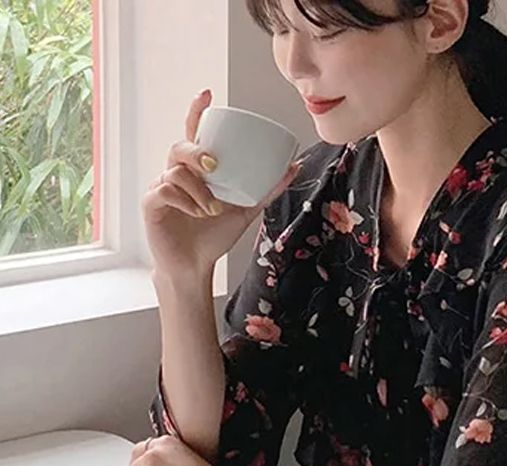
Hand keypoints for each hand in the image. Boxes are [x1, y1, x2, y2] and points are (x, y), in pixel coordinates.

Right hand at [141, 88, 301, 279]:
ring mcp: (162, 188)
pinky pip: (166, 191)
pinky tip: (197, 213)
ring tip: (212, 209)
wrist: (194, 266)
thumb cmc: (213, 237)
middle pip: (180, 147)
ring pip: (175, 171)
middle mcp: (177, 174)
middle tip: (214, 165)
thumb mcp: (245, 211)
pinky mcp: (151, 204)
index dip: (196, 113)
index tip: (207, 95)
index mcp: (197, 172)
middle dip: (197, 152)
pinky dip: (185, 201)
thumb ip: (266, 190)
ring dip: (198, 189)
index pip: (193, 134)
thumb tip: (294, 167)